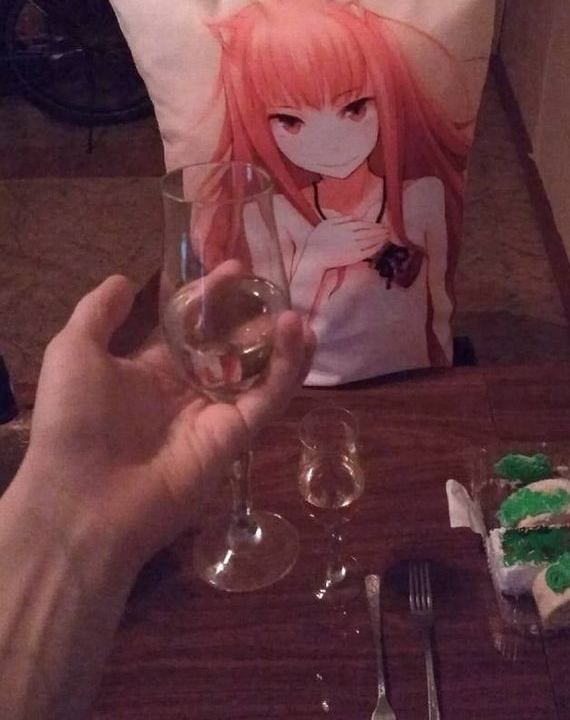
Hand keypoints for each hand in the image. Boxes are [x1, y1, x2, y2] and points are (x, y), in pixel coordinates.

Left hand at [14, 275, 313, 569]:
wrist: (83, 498)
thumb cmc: (74, 420)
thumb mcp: (74, 351)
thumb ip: (99, 312)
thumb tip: (125, 280)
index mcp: (153, 372)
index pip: (194, 328)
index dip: (214, 299)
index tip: (233, 269)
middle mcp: (188, 391)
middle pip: (232, 347)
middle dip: (253, 317)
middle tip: (270, 287)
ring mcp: (215, 414)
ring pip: (260, 372)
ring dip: (281, 341)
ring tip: (294, 311)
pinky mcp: (237, 435)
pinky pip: (270, 397)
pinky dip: (288, 366)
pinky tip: (296, 332)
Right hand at [304, 216, 389, 269]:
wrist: (315, 256)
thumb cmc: (318, 239)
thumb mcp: (327, 223)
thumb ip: (341, 219)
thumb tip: (353, 216)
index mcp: (347, 226)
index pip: (364, 224)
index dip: (374, 225)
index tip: (381, 225)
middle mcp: (353, 235)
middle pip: (370, 231)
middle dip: (380, 230)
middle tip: (388, 230)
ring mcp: (356, 246)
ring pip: (372, 240)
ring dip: (381, 238)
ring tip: (387, 236)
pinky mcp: (356, 256)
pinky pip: (370, 250)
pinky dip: (377, 247)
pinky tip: (382, 245)